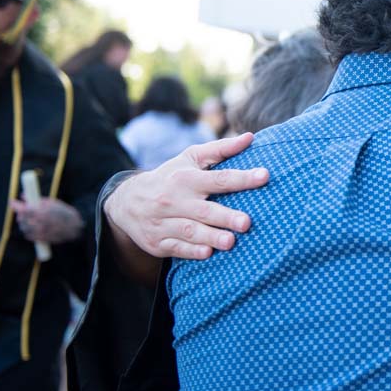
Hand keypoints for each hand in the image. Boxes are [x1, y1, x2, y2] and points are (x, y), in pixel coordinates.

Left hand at [11, 198, 83, 244]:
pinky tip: (32, 227)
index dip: (15, 204)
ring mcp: (39, 231)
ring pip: (23, 227)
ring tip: (29, 219)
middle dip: (20, 213)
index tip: (12, 201)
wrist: (75, 227)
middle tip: (23, 210)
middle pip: (21, 218)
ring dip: (24, 222)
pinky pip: (28, 235)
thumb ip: (37, 200)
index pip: (22, 208)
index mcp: (41, 212)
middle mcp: (38, 222)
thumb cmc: (65, 213)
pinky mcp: (40, 239)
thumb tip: (24, 196)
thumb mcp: (53, 202)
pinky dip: (28, 231)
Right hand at [104, 132, 269, 259]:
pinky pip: (176, 248)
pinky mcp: (157, 242)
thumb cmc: (170, 177)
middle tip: (246, 223)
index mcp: (186, 179)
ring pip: (189, 231)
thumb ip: (221, 150)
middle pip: (203, 210)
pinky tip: (207, 253)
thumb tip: (250, 137)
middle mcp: (174, 200)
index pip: (218, 178)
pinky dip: (191, 251)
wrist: (126, 201)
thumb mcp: (190, 159)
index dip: (242, 178)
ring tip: (231, 242)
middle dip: (225, 217)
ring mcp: (163, 222)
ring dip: (210, 237)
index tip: (264, 176)